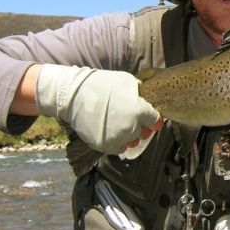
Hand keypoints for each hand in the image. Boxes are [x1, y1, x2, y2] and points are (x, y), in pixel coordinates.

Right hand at [35, 65, 160, 153]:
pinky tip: (111, 131)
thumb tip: (147, 101)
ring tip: (119, 124)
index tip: (149, 117)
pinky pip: (118, 148)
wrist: (74, 95)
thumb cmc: (102, 84)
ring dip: (129, 135)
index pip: (155, 121)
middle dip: (140, 126)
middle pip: (143, 132)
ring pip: (131, 141)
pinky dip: (118, 142)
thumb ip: (141, 94)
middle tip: (130, 118)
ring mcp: (118, 139)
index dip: (152, 118)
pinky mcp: (105, 146)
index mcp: (139, 112)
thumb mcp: (127, 81)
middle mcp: (131, 128)